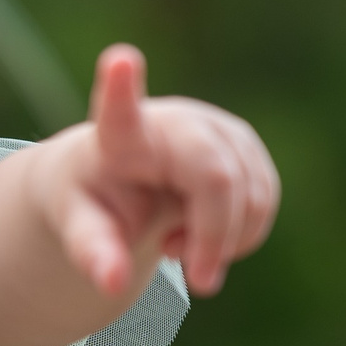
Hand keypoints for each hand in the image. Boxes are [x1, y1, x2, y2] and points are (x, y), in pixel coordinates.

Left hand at [52, 45, 278, 298]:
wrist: (117, 181)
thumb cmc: (92, 202)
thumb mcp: (80, 228)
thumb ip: (93, 254)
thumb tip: (112, 285)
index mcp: (118, 136)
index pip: (119, 110)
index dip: (121, 87)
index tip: (119, 59)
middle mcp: (174, 120)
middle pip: (218, 180)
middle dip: (215, 237)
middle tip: (198, 281)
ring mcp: (216, 128)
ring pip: (252, 196)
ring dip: (226, 239)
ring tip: (177, 243)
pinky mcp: (245, 144)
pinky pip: (265, 200)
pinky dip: (242, 233)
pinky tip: (205, 231)